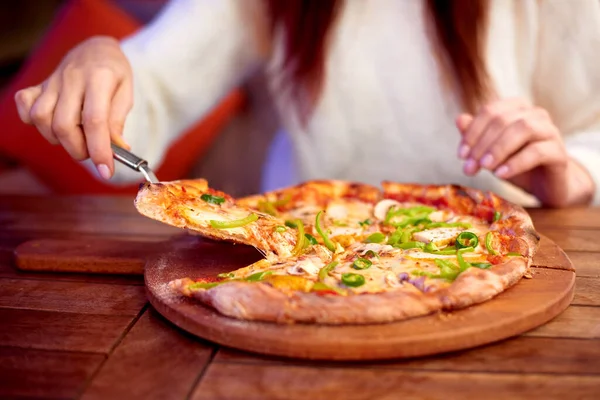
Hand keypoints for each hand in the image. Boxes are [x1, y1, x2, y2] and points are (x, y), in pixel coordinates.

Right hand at [14, 36, 132, 179]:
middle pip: (63, 124)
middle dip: (78, 149)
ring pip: (41, 118)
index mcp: (99, 78)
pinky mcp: (38, 84)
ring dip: (57, 139)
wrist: (97, 49)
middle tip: (91, 153)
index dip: (99, 150)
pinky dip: (33, 122)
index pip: (95, 120)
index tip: (107, 171)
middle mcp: (71, 78)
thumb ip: (118, 120)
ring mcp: (52, 81)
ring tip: (76, 138)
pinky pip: (24, 106)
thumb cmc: (115, 75)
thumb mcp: (127, 94)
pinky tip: (53, 125)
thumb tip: (117, 148)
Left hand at [456, 98, 594, 206]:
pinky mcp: (559, 152)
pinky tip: (501, 174)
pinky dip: (516, 162)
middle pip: (504, 120)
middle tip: (469, 167)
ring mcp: (550, 131)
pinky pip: (538, 151)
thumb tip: (460, 119)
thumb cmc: (514, 165)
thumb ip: (476, 136)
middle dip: (482, 144)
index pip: (490, 111)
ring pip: (523, 129)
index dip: (472, 132)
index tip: (461, 156)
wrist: (545, 186)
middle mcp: (535, 114)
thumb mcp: (490, 152)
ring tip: (485, 167)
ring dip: (499, 148)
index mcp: (517, 108)